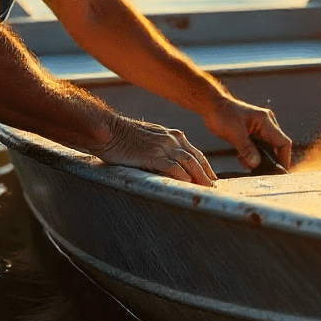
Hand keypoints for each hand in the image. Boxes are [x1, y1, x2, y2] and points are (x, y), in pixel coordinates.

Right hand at [96, 116, 216, 185]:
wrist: (107, 129)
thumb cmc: (122, 136)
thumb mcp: (148, 137)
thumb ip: (161, 147)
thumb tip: (168, 163)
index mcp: (172, 135)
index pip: (195, 153)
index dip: (204, 166)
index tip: (210, 178)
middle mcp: (172, 139)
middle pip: (196, 159)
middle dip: (206, 175)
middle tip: (212, 188)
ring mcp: (163, 147)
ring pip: (189, 164)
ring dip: (200, 178)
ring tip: (206, 191)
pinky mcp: (153, 156)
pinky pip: (174, 169)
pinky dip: (183, 178)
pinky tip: (188, 187)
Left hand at [203, 97, 293, 171]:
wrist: (213, 107)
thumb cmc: (223, 113)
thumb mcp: (234, 132)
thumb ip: (246, 148)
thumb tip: (256, 163)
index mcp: (266, 121)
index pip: (283, 142)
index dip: (284, 158)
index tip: (280, 172)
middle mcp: (266, 125)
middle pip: (277, 148)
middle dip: (270, 161)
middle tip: (261, 171)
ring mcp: (260, 130)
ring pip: (266, 150)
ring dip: (258, 159)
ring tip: (245, 161)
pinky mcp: (252, 135)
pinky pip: (258, 149)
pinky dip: (251, 156)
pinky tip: (241, 157)